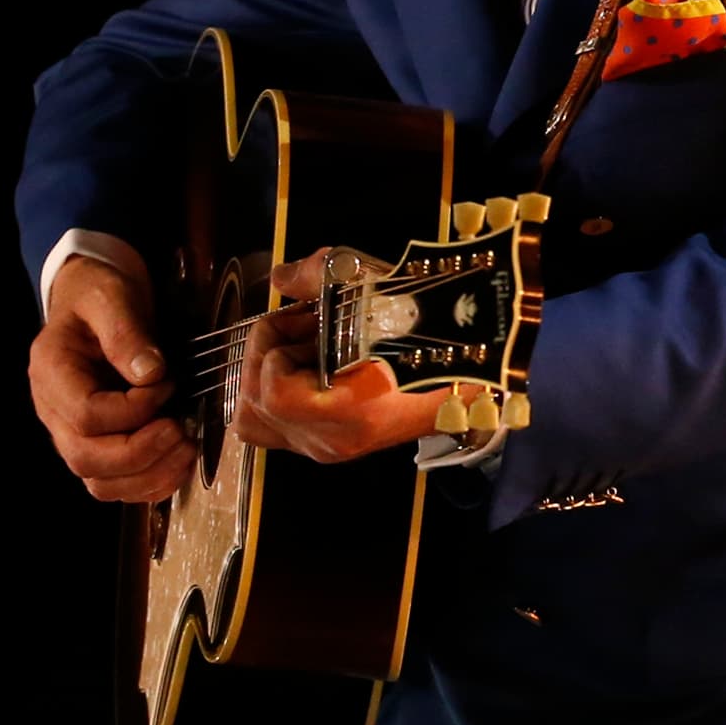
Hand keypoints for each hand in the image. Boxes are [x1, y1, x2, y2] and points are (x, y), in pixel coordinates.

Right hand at [30, 251, 192, 503]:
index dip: (133, 410)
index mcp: (52, 374)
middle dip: (142, 453)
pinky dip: (148, 484)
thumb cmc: (99, 294)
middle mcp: (54, 412)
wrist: (92, 299)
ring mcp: (71, 433)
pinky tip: (180, 464)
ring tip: (187, 448)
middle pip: (86, 459)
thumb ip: (126, 331)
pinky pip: (113, 483)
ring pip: (98, 482)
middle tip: (182, 430)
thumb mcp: (112, 296)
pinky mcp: (96, 443)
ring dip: (148, 476)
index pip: (86, 415)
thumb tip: (150, 374)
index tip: (167, 384)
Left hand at [233, 249, 444, 464]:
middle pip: (253, 406)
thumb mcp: (377, 288)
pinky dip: (275, 395)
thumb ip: (319, 277)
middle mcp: (333, 441)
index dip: (274, 347)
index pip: (275, 394)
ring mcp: (328, 448)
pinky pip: (274, 427)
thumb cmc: (428, 325)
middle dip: (266, 356)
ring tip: (301, 350)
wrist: (471, 362)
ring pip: (256, 421)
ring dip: (267, 379)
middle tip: (299, 326)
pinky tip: (305, 370)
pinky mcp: (326, 444)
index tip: (304, 315)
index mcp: (352, 413)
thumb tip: (282, 276)